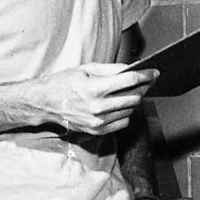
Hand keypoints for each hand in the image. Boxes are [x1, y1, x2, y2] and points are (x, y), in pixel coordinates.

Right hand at [36, 63, 157, 135]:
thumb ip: (111, 69)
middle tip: (146, 81)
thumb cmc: (64, 82)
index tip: (154, 72)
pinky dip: (125, 114)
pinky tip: (119, 106)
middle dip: (143, 88)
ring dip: (133, 101)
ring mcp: (98, 122)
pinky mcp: (98, 131)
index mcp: (95, 88)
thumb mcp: (86, 68)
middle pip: (134, 97)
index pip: (130, 81)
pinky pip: (123, 122)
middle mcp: (98, 107)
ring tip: (129, 92)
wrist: (45, 103)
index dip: (146, 75)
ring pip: (130, 111)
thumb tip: (132, 69)